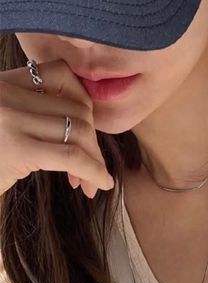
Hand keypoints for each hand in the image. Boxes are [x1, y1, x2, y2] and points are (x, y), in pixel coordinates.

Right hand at [0, 58, 114, 198]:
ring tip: (91, 184)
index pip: (61, 75)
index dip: (84, 108)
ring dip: (95, 161)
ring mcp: (9, 118)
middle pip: (76, 108)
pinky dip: (94, 171)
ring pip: (79, 131)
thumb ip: (31, 115)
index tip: (84, 137)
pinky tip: (100, 184)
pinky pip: (73, 156)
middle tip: (93, 172)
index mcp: (1, 82)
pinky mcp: (17, 148)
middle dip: (93, 142)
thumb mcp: (4, 126)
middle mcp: (4, 93)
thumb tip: (83, 126)